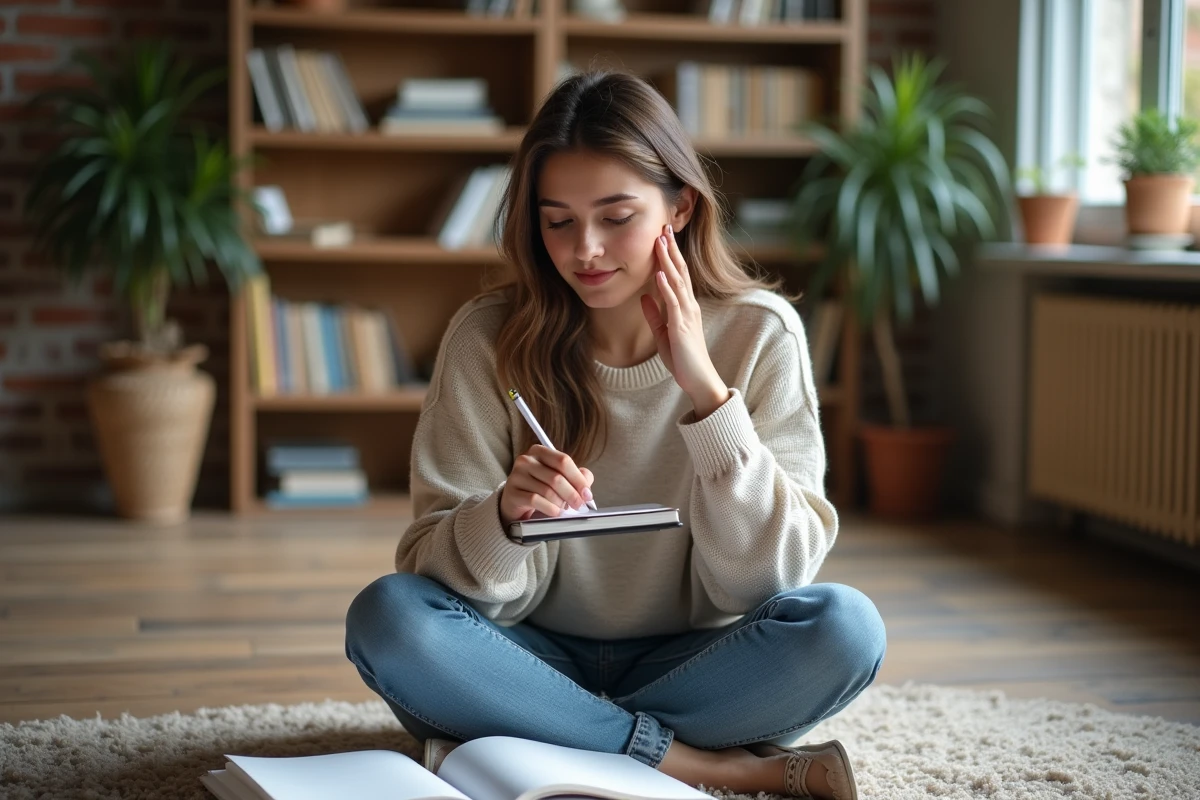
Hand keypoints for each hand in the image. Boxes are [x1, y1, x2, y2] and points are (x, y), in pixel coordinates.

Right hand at [499, 445, 594, 526]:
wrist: (515, 501)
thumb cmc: (538, 487)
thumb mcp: (558, 478)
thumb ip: (576, 476)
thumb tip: (587, 485)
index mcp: (540, 451)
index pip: (563, 461)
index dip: (578, 479)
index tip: (587, 493)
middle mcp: (526, 460)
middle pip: (556, 477)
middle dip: (572, 494)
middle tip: (579, 505)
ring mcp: (517, 475)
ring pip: (547, 490)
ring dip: (561, 503)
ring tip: (565, 508)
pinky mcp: (512, 492)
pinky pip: (535, 500)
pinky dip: (550, 508)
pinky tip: (555, 512)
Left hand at [640, 223, 730, 417]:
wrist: (698, 380)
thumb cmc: (683, 359)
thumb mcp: (663, 333)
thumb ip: (654, 314)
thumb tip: (644, 295)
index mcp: (684, 306)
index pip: (677, 274)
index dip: (670, 255)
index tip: (662, 237)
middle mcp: (689, 306)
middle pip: (680, 271)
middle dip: (671, 249)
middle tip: (664, 227)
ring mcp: (687, 315)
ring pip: (678, 281)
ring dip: (668, 261)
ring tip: (661, 241)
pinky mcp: (682, 327)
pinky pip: (674, 303)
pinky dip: (666, 287)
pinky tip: (660, 274)